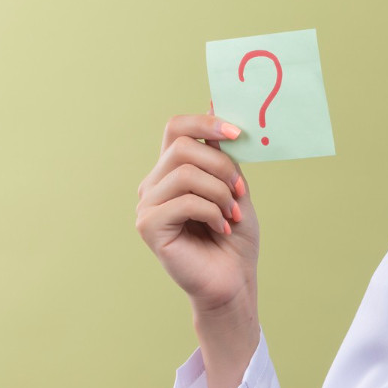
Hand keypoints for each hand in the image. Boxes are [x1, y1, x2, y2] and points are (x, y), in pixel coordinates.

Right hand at [135, 107, 260, 315]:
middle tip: (241, 193)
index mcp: (173, 171)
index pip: (177, 128)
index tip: (239, 133)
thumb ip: (225, 155)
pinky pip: (184, 201)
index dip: (206, 122)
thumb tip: (215, 105)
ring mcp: (147, 204)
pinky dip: (212, 212)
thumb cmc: (234, 238)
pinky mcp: (147, 226)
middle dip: (222, 166)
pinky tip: (221, 227)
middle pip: (184, 146)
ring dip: (220, 192)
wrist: (232, 281)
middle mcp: (154, 184)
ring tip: (231, 214)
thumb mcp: (236, 188)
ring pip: (186, 173)